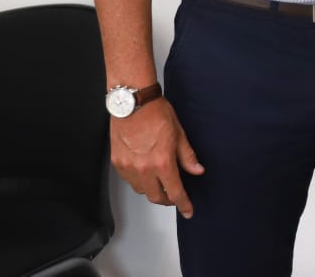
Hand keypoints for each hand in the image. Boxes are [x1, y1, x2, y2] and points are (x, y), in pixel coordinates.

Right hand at [109, 98, 203, 217]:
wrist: (133, 103)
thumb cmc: (156, 114)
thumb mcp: (179, 134)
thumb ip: (187, 156)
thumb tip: (197, 170)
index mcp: (162, 163)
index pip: (175, 192)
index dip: (183, 204)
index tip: (188, 211)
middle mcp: (143, 169)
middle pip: (156, 197)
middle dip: (167, 200)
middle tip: (175, 196)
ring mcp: (128, 167)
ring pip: (141, 190)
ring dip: (152, 190)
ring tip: (160, 181)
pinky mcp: (117, 163)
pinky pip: (129, 180)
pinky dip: (139, 180)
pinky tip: (146, 172)